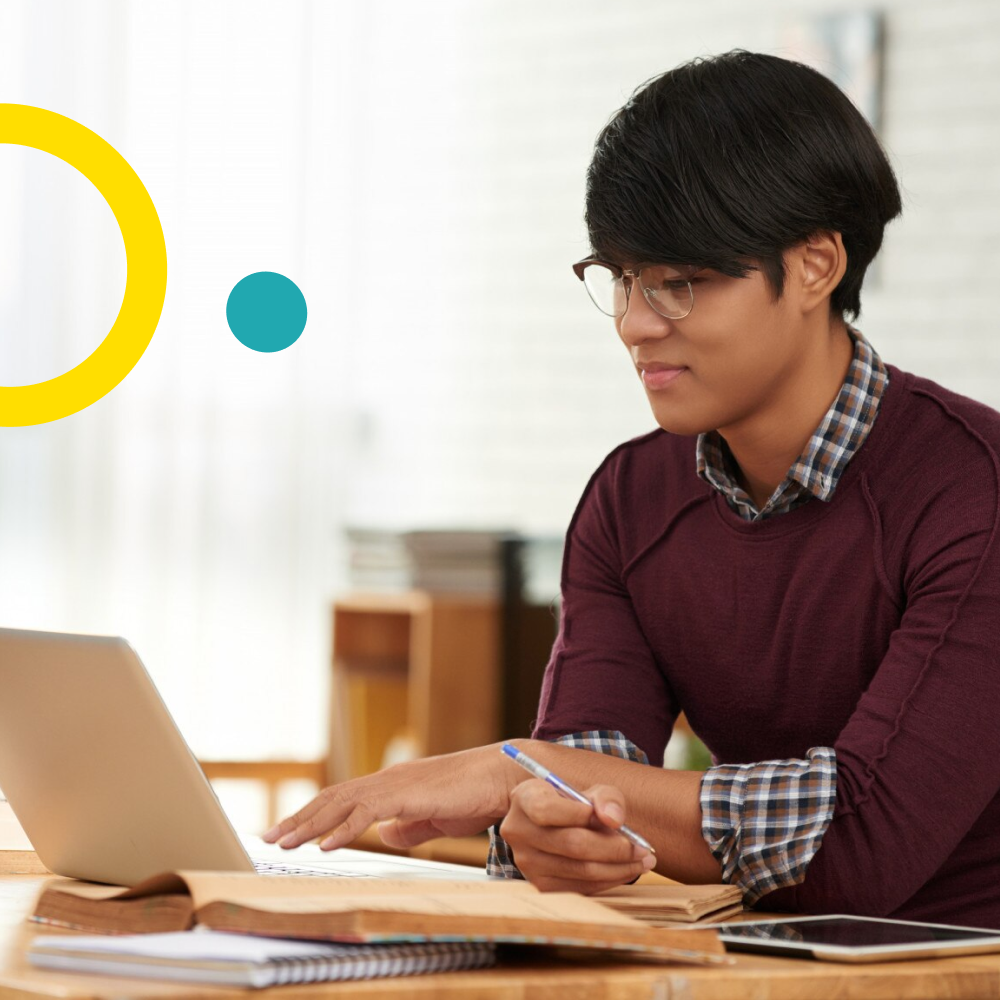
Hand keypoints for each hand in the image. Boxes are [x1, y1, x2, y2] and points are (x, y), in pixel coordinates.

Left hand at [263, 743, 513, 850]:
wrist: (502, 778)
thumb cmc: (474, 796)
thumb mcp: (434, 817)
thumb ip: (408, 826)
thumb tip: (386, 836)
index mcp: (392, 785)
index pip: (342, 798)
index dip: (313, 814)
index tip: (288, 830)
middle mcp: (387, 780)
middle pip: (332, 797)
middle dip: (298, 818)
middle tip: (269, 836)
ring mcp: (396, 784)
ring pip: (342, 802)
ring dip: (309, 824)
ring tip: (284, 841)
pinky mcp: (408, 793)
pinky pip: (367, 812)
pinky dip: (343, 828)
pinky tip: (324, 844)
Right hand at [499, 779, 654, 893]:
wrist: (552, 825)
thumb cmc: (573, 804)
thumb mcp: (588, 791)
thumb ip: (605, 797)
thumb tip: (614, 820)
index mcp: (524, 798)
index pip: (546, 809)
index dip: (579, 814)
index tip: (610, 818)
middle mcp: (519, 831)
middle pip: (572, 844)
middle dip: (615, 848)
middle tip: (643, 848)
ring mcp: (527, 863)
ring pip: (581, 870)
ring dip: (619, 867)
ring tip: (643, 860)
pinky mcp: (541, 886)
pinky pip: (581, 887)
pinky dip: (608, 880)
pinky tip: (625, 870)